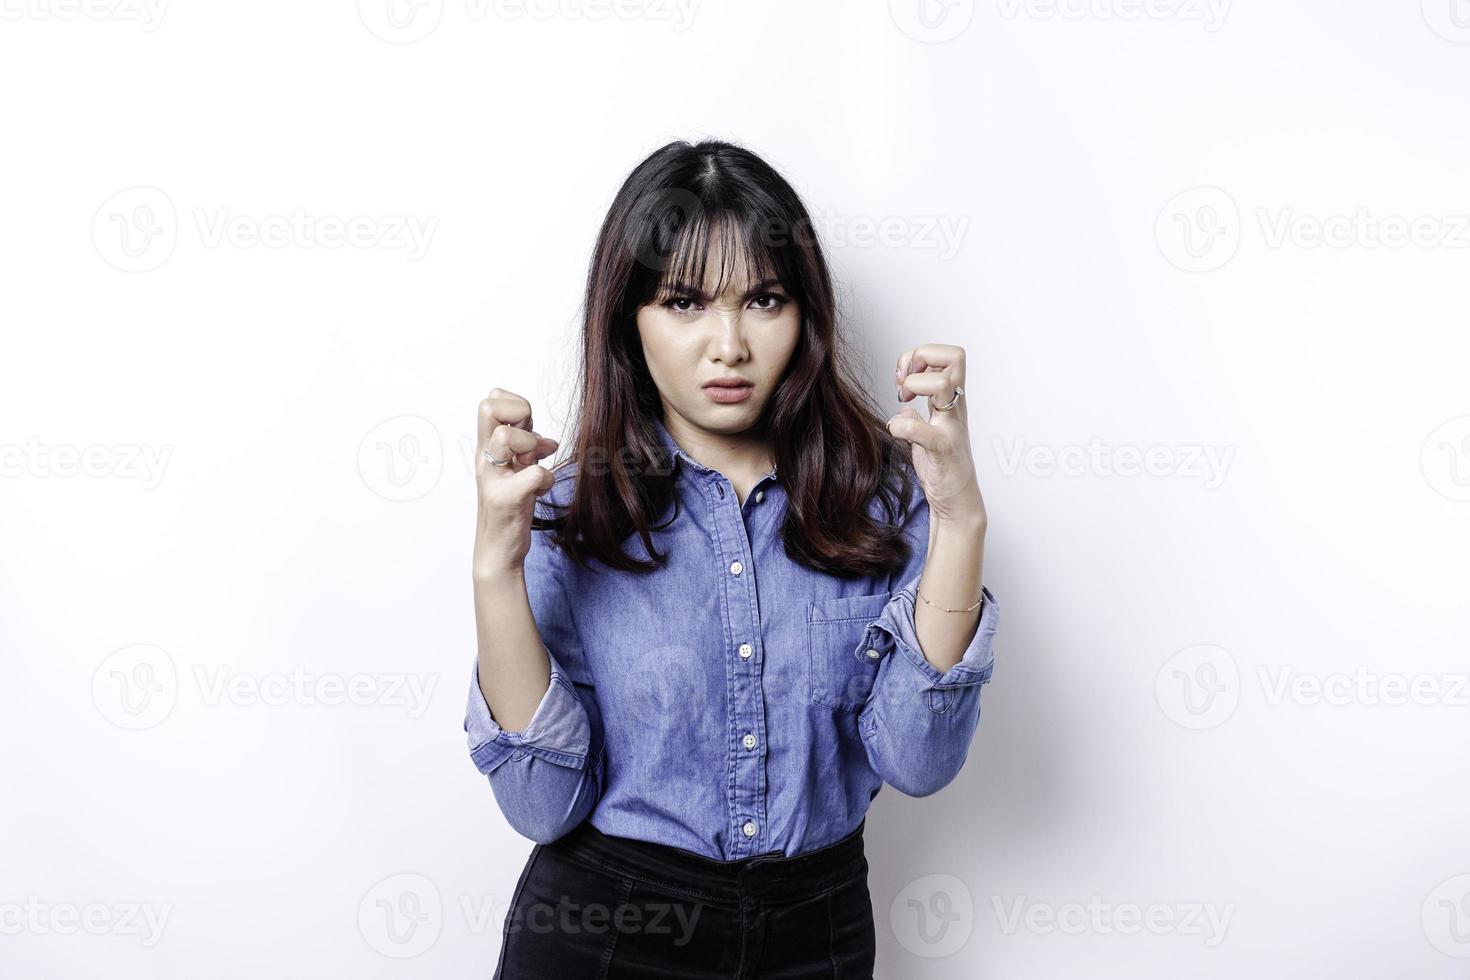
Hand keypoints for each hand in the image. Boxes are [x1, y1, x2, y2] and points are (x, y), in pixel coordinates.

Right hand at [473, 388, 561, 579]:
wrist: (498, 549)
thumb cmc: (509, 507)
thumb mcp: (516, 469)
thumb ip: (526, 449)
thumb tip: (548, 439)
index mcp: (486, 448)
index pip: (489, 401)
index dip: (514, 404)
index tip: (526, 427)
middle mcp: (485, 458)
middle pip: (487, 408)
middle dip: (519, 415)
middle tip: (529, 442)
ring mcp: (493, 478)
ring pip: (507, 438)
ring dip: (531, 447)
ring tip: (534, 464)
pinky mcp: (507, 500)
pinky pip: (535, 474)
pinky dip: (546, 480)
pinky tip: (540, 491)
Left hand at [891, 344, 986, 529]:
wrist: (957, 502)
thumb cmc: (944, 467)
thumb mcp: (926, 433)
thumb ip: (917, 415)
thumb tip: (904, 407)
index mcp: (952, 400)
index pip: (949, 354)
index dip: (922, 355)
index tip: (904, 378)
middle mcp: (956, 408)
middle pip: (954, 356)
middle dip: (920, 358)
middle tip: (905, 384)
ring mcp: (952, 427)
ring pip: (943, 383)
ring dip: (913, 386)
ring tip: (904, 402)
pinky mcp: (944, 450)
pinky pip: (924, 430)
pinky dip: (902, 426)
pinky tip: (898, 432)